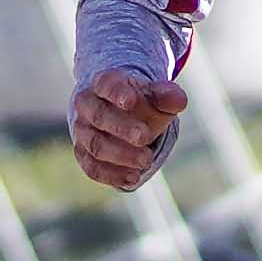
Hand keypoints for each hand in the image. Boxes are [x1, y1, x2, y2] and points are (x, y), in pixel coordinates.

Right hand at [71, 67, 186, 192]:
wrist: (122, 115)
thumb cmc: (141, 104)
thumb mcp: (156, 96)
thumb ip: (167, 96)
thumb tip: (178, 100)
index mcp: (104, 83)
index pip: (106, 85)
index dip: (117, 92)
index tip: (130, 101)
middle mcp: (87, 105)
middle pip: (99, 116)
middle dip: (121, 128)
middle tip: (144, 137)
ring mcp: (82, 131)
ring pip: (95, 144)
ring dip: (120, 155)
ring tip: (145, 161)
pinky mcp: (83, 153)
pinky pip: (92, 167)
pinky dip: (112, 175)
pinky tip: (133, 178)